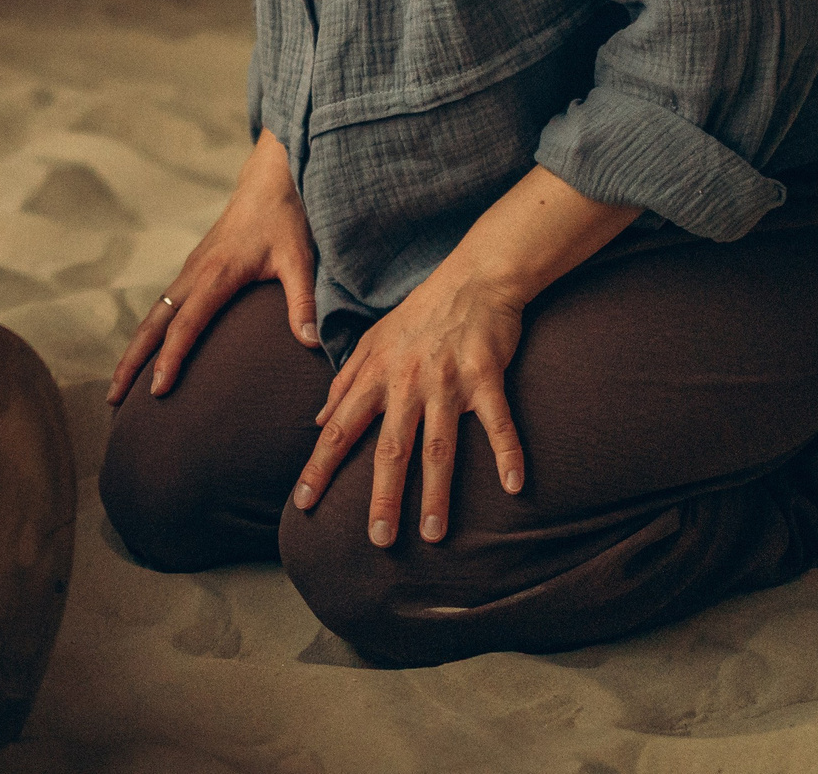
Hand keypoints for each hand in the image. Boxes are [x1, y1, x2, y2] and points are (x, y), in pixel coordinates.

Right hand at [107, 128, 318, 405]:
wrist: (270, 179)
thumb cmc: (286, 218)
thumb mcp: (299, 259)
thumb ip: (303, 301)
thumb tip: (311, 344)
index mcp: (215, 276)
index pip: (185, 326)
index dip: (170, 360)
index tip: (157, 391)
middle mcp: (194, 274)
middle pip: (152, 325)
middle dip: (130, 363)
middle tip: (112, 400)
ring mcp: (190, 271)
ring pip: (153, 316)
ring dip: (134, 350)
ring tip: (121, 387)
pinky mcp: (194, 269)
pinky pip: (163, 307)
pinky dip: (149, 333)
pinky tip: (148, 352)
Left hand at [290, 261, 525, 545]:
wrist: (473, 277)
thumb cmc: (420, 313)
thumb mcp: (372, 341)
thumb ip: (345, 383)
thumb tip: (321, 421)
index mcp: (375, 376)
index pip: (340, 429)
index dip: (320, 467)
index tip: (302, 504)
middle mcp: (407, 383)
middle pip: (390, 449)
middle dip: (383, 496)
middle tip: (378, 540)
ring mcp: (448, 381)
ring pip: (439, 446)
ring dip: (437, 492)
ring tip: (434, 534)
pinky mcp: (486, 376)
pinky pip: (497, 422)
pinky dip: (508, 453)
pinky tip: (515, 487)